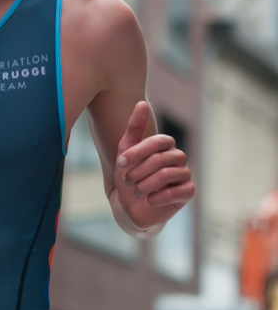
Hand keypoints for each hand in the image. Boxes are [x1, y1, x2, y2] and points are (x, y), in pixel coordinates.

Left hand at [115, 101, 193, 230]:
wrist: (130, 206)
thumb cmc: (128, 176)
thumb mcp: (126, 152)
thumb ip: (134, 128)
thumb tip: (141, 103)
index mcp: (165, 145)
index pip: (157, 142)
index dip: (137, 152)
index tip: (120, 162)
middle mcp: (178, 157)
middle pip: (160, 160)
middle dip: (138, 172)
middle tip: (127, 181)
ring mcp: (184, 174)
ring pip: (167, 175)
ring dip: (145, 185)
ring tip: (137, 192)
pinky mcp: (188, 192)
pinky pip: (176, 192)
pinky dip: (158, 198)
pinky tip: (150, 200)